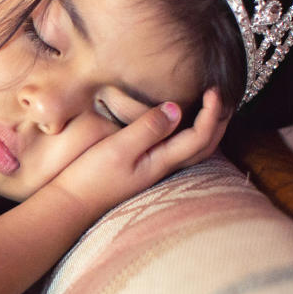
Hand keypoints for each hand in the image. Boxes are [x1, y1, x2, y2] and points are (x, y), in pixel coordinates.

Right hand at [48, 89, 230, 221]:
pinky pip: (178, 150)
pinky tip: (180, 125)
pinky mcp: (142, 169)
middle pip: (206, 146)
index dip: (213, 112)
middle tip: (221, 95)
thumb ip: (147, 129)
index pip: (201, 136)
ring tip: (210, 107)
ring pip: (194, 150)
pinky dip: (190, 134)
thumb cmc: (90, 177)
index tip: (213, 89)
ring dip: (209, 129)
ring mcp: (153, 170)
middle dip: (220, 121)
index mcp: (161, 161)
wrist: (71, 204)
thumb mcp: (118, 149)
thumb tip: (176, 108)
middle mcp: (163, 168)